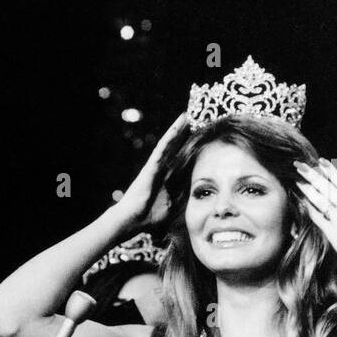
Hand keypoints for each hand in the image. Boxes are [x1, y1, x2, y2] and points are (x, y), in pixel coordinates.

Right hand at [114, 112, 189, 227]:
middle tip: (196, 120)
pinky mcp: (152, 164)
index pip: (181, 161)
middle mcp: (161, 169)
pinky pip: (163, 146)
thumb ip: (184, 197)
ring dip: (178, 129)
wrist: (134, 220)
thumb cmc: (150, 217)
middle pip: (175, 148)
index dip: (190, 150)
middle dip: (184, 135)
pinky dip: (171, 134)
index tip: (202, 140)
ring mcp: (156, 165)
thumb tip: (199, 192)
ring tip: (187, 116)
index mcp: (167, 178)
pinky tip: (179, 123)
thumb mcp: (174, 206)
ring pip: (169, 143)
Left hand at [294, 158, 336, 283]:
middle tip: (300, 165)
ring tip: (296, 179)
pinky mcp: (333, 233)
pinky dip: (309, 209)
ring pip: (321, 200)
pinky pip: (318, 218)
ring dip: (307, 188)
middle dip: (313, 175)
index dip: (330, 171)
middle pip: (328, 187)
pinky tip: (300, 201)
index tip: (320, 162)